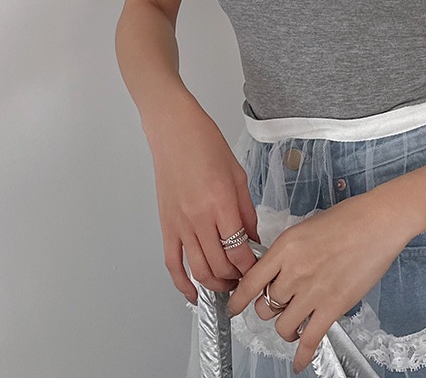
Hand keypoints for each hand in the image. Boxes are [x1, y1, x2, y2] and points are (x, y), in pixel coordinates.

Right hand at [143, 94, 259, 303]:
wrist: (174, 131)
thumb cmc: (205, 143)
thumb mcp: (238, 175)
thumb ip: (247, 211)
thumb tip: (253, 239)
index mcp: (221, 203)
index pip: (239, 251)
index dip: (251, 267)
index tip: (259, 269)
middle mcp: (199, 218)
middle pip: (220, 265)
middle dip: (237, 279)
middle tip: (247, 279)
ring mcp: (180, 224)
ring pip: (198, 270)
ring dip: (215, 285)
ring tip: (228, 286)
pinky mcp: (166, 226)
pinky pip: (173, 264)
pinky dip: (182, 284)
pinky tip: (193, 294)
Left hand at [226, 191, 411, 373]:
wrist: (378, 222)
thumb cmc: (348, 218)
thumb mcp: (306, 227)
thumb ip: (288, 251)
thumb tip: (277, 269)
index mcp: (284, 247)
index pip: (250, 281)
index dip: (238, 300)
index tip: (233, 307)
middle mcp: (294, 271)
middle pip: (265, 306)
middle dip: (268, 309)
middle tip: (278, 305)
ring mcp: (313, 291)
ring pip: (282, 326)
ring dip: (285, 328)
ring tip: (293, 323)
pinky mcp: (333, 306)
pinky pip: (309, 339)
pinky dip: (302, 355)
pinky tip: (299, 361)